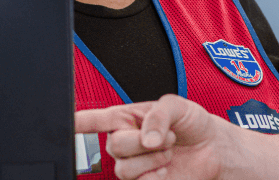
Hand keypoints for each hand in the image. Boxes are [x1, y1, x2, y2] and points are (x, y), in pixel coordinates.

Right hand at [75, 95, 231, 179]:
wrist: (212, 149)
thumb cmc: (193, 123)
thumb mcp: (177, 105)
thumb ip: (158, 115)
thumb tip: (145, 138)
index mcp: (126, 117)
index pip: (94, 120)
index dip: (78, 122)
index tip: (66, 123)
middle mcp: (125, 141)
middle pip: (114, 146)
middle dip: (143, 141)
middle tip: (166, 137)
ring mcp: (133, 164)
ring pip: (123, 168)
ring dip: (151, 160)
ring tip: (167, 152)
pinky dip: (154, 177)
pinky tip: (165, 170)